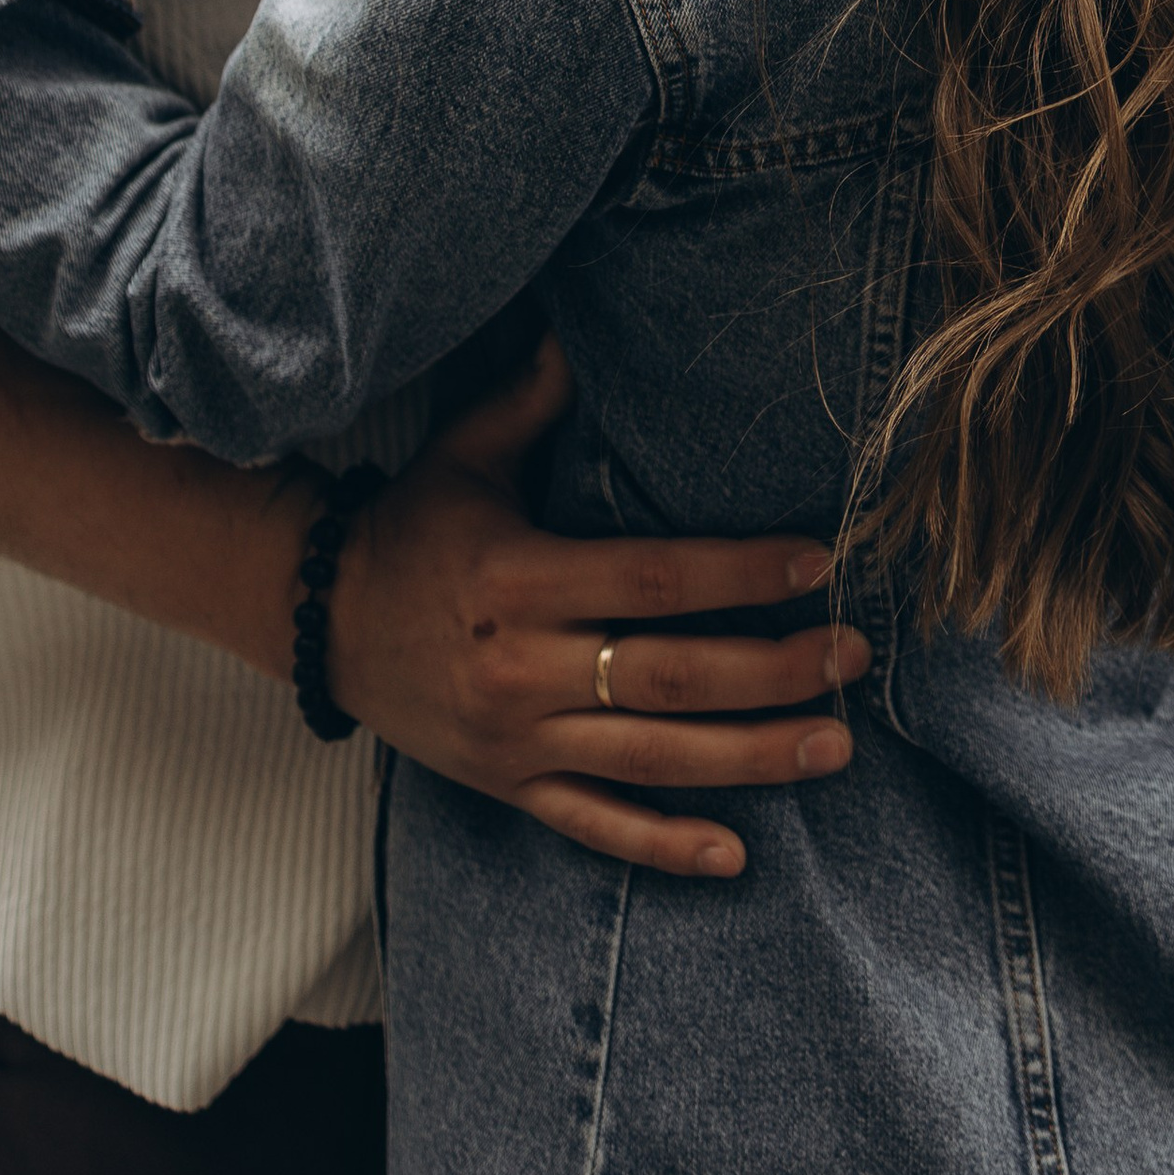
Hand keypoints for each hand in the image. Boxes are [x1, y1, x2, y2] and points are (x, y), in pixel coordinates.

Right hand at [324, 340, 868, 878]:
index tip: (817, 564)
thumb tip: (584, 320)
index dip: (740, 573)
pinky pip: (593, 825)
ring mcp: (516, 738)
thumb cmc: (412, 526)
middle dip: (773, 671)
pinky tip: (735, 855)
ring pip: (652, 760)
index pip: (653, 580)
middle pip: (670, 677)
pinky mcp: (508, 787)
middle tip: (853, 656)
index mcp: (520, 578)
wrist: (320, 620)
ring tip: (835, 746)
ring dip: (751, 758)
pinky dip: (663, 847)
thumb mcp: (466, 451)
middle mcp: (522, 665)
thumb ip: (535, 395)